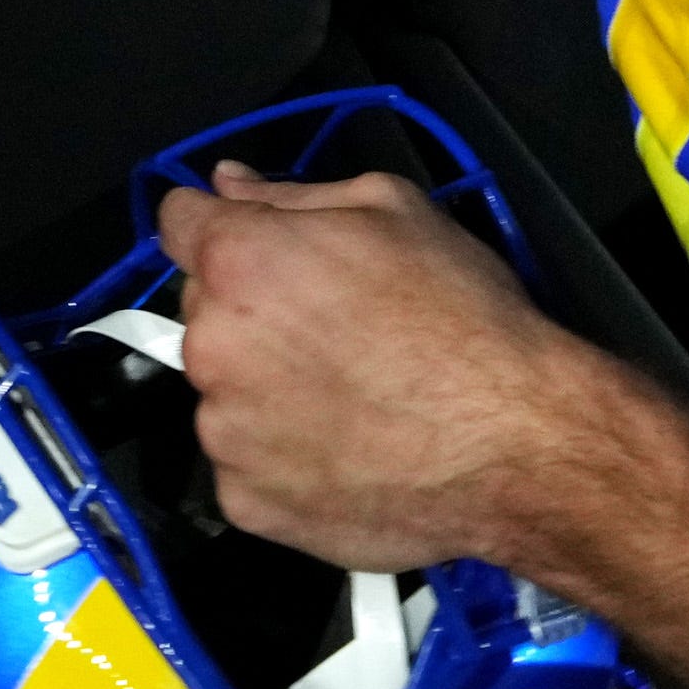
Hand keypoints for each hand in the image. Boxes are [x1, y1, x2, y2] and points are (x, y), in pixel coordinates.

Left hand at [156, 159, 581, 575]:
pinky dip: (282, 457)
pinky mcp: (246, 504)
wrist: (512, 446)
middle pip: (206, 310)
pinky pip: (246, 465)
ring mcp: (224, 435)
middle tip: (334, 327)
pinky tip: (346, 450)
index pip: (177, 221)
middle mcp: (211, 347)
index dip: (217, 224)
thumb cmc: (461, 315)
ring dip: (263, 387)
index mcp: (240, 262)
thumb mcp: (396, 210)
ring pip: (224, 392)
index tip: (256, 245)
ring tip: (351, 398)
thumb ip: (293, 194)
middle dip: (253, 309)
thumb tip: (227, 183)